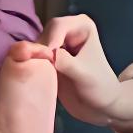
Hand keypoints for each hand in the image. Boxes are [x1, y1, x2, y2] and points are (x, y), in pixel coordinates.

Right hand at [39, 15, 132, 131]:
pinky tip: (36, 76)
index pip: (58, 25)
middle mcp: (68, 30)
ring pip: (36, 45)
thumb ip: (66, 63)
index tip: (50, 61)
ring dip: (35, 57)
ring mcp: (57, 44)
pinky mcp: (49, 59)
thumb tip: (48, 54)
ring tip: (39, 73)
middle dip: (41, 49)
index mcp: (82, 26)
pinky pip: (34, 57)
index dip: (51, 41)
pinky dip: (32, 64)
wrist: (99, 106)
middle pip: (44, 33)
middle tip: (42, 69)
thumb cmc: (99, 88)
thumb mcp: (84, 75)